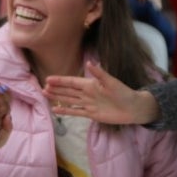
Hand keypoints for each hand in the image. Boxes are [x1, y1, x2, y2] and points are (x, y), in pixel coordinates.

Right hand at [43, 61, 159, 124]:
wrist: (134, 109)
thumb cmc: (124, 93)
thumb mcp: (112, 82)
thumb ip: (99, 73)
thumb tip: (88, 62)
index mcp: (90, 84)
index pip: (71, 82)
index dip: (60, 80)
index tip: (48, 79)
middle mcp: (86, 93)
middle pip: (67, 90)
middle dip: (55, 88)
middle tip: (42, 87)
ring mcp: (88, 104)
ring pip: (69, 99)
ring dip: (58, 97)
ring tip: (46, 94)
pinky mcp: (91, 114)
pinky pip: (75, 112)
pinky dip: (66, 111)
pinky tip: (56, 109)